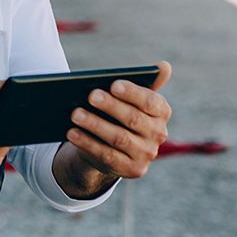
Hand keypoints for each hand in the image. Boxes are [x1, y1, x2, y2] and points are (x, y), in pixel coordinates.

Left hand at [65, 61, 172, 179]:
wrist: (109, 146)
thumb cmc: (117, 114)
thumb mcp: (128, 99)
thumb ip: (144, 82)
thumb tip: (165, 66)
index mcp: (161, 112)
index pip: (151, 102)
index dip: (133, 93)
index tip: (114, 84)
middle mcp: (158, 134)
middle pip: (133, 119)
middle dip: (111, 107)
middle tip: (90, 96)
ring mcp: (146, 154)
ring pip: (119, 138)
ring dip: (95, 125)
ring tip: (75, 114)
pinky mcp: (133, 169)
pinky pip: (108, 156)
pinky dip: (88, 143)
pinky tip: (72, 133)